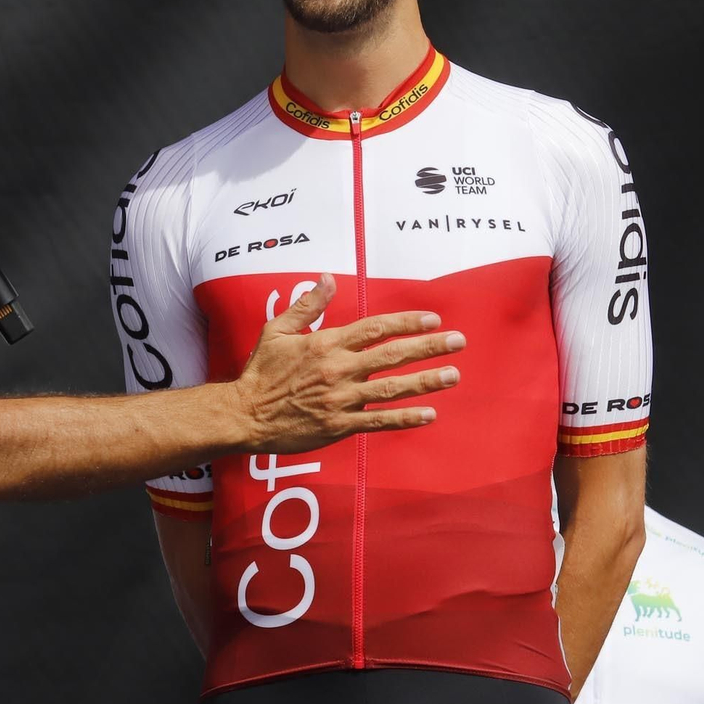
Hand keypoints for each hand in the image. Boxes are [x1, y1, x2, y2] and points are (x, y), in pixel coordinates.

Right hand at [232, 273, 462, 452]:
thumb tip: (326, 278)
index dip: (406, 322)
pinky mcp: (339, 425)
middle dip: (429, 347)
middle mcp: (338, 369)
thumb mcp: (277, 330)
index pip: (374, 328)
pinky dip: (405, 418)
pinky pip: (378, 420)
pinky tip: (429, 414)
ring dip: (426, 381)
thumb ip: (306, 306)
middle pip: (392, 354)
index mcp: (326, 343)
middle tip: (458, 341)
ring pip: (392, 388)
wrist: (245, 414)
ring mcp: (341, 398)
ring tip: (453, 374)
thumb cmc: (261, 372)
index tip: (432, 319)